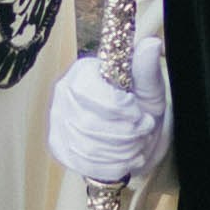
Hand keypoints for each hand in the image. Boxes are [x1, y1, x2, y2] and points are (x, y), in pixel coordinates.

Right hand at [46, 38, 168, 186]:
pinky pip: (83, 164)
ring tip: (136, 144)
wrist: (136, 136)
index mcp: (83, 71)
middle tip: (143, 131)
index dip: (121, 110)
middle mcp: (63, 93)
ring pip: (87, 147)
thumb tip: (152, 44)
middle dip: (126, 134)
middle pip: (89, 124)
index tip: (140, 114)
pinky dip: (111, 166)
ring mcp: (57, 121)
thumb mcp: (149, 89)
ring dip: (122, 151)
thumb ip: (147, 70)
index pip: (92, 94)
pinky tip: (123, 158)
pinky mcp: (58, 146)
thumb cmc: (141, 106)